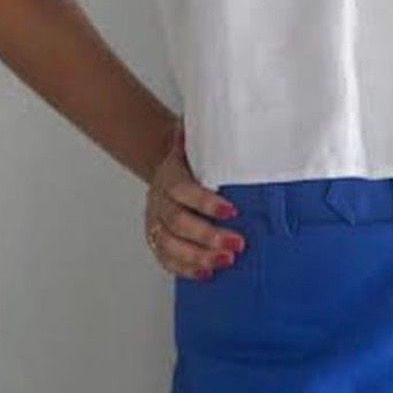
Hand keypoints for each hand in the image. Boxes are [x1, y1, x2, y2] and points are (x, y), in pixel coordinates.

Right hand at [144, 119, 246, 279]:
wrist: (166, 172)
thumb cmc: (190, 162)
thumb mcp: (195, 146)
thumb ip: (203, 136)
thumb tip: (214, 118)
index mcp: (168, 177)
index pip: (183, 191)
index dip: (206, 202)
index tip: (232, 210)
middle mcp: (158, 202)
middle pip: (178, 223)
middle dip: (208, 235)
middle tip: (238, 243)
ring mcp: (155, 224)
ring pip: (170, 245)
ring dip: (199, 256)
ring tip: (226, 260)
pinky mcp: (156, 241)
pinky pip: (166, 260)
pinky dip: (185, 269)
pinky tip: (207, 273)